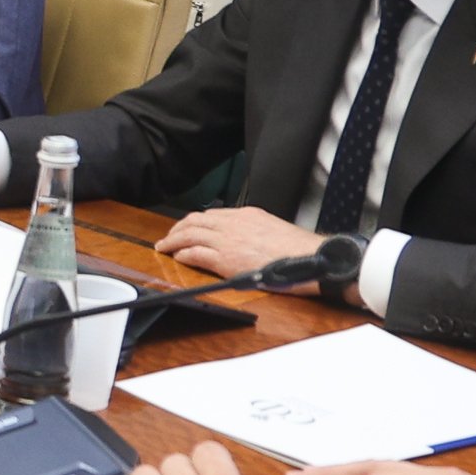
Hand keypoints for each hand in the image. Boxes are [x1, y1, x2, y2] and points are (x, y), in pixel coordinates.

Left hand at [159, 205, 338, 280]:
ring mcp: (228, 241)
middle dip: (178, 229)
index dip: (195, 222)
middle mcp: (233, 223)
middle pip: (195, 221)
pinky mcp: (225, 259)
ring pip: (190, 235)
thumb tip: (248, 239)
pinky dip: (183, 254)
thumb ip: (255, 230)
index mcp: (246, 215)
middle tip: (169, 237)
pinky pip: (195, 254)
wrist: (311, 258)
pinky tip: (177, 257)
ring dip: (173, 240)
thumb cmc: (299, 250)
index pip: (212, 215)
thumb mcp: (273, 229)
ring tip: (164, 247)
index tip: (188, 228)